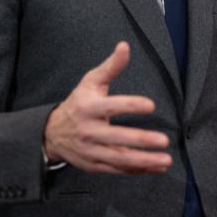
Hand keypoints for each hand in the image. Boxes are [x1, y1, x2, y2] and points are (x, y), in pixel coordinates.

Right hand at [43, 42, 171, 173]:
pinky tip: (155, 167)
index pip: (111, 106)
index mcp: (88, 108)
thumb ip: (111, 67)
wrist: (51, 133)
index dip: (131, 105)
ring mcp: (91, 150)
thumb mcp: (91, 82)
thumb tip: (125, 46)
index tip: (151, 105)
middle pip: (117, 137)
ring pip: (119, 158)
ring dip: (144, 160)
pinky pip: (117, 169)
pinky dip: (137, 170)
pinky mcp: (94, 165)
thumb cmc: (78, 103)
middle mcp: (88, 131)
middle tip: (164, 140)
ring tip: (165, 160)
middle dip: (141, 140)